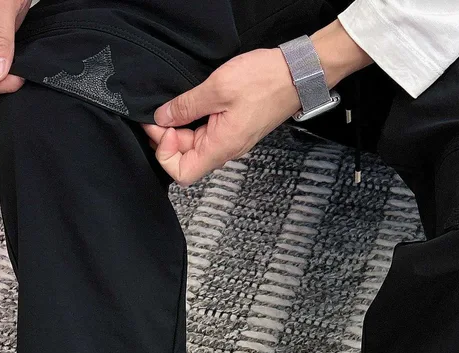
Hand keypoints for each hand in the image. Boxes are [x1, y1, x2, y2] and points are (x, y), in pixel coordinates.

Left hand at [143, 21, 371, 185]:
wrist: (297, 74)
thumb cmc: (264, 81)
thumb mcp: (217, 88)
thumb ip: (186, 106)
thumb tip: (162, 118)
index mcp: (221, 148)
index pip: (182, 174)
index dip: (164, 155)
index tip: (160, 128)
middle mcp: (225, 150)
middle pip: (185, 160)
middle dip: (167, 138)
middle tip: (161, 112)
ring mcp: (230, 140)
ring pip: (194, 146)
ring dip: (179, 129)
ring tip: (176, 105)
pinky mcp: (233, 129)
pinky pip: (206, 134)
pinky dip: (192, 123)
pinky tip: (190, 105)